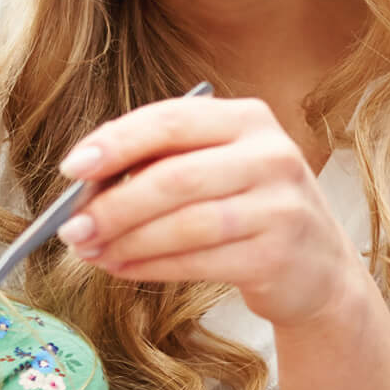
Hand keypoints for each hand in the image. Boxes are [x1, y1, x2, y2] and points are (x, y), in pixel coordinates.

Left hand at [53, 96, 365, 327]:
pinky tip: (121, 268)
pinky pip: (199, 261)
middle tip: (71, 228)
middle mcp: (271, 155)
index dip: (115, 143)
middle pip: (173, 177)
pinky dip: (150, 266)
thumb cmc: (247, 209)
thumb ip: (158, 164)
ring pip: (184, 224)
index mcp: (248, 119)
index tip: (72, 168)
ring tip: (90, 252)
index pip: (170, 120)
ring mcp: (281, 206)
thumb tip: (82, 184)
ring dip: (126, 242)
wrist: (318, 270)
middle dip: (112, 205)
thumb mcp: (214, 168)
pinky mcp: (279, 255)